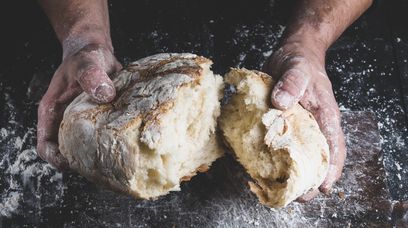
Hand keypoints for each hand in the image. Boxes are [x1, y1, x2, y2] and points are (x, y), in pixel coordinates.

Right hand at [37, 43, 121, 169]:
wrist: (97, 54)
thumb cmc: (85, 58)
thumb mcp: (86, 63)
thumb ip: (92, 75)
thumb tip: (104, 94)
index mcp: (52, 111)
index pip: (45, 145)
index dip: (56, 158)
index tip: (74, 163)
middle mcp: (65, 121)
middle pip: (67, 152)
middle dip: (81, 162)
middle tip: (101, 165)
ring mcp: (81, 123)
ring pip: (85, 149)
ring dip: (97, 154)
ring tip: (114, 157)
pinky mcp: (98, 122)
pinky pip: (102, 139)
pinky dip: (110, 143)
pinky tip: (123, 143)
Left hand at [263, 40, 345, 200]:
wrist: (293, 53)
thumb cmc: (299, 61)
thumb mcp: (296, 68)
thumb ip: (290, 83)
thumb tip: (280, 104)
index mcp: (325, 115)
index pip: (334, 146)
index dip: (331, 169)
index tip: (322, 187)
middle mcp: (315, 124)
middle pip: (319, 157)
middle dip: (310, 180)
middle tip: (297, 197)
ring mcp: (301, 125)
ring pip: (301, 154)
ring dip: (293, 173)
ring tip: (281, 190)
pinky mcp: (285, 123)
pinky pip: (283, 144)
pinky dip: (276, 157)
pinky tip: (264, 167)